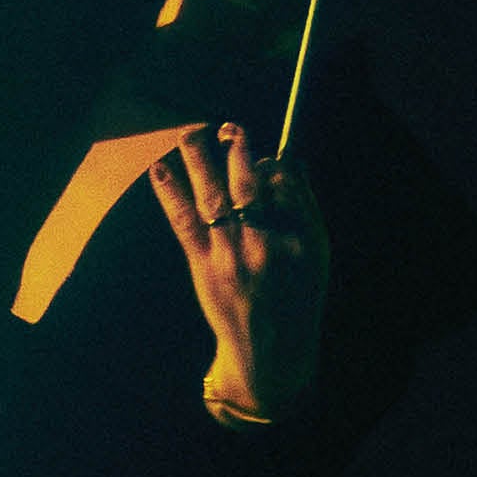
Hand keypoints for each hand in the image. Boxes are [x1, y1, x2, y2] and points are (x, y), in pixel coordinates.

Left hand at [150, 123, 330, 419]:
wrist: (270, 349)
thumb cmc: (297, 294)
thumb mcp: (317, 253)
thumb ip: (304, 205)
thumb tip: (287, 159)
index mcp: (299, 239)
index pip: (284, 185)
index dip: (272, 164)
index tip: (264, 156)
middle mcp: (264, 244)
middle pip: (248, 186)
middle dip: (238, 151)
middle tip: (230, 127)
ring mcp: (231, 255)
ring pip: (213, 197)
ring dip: (199, 161)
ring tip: (190, 132)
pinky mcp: (203, 266)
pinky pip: (184, 222)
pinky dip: (170, 193)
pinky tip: (159, 170)